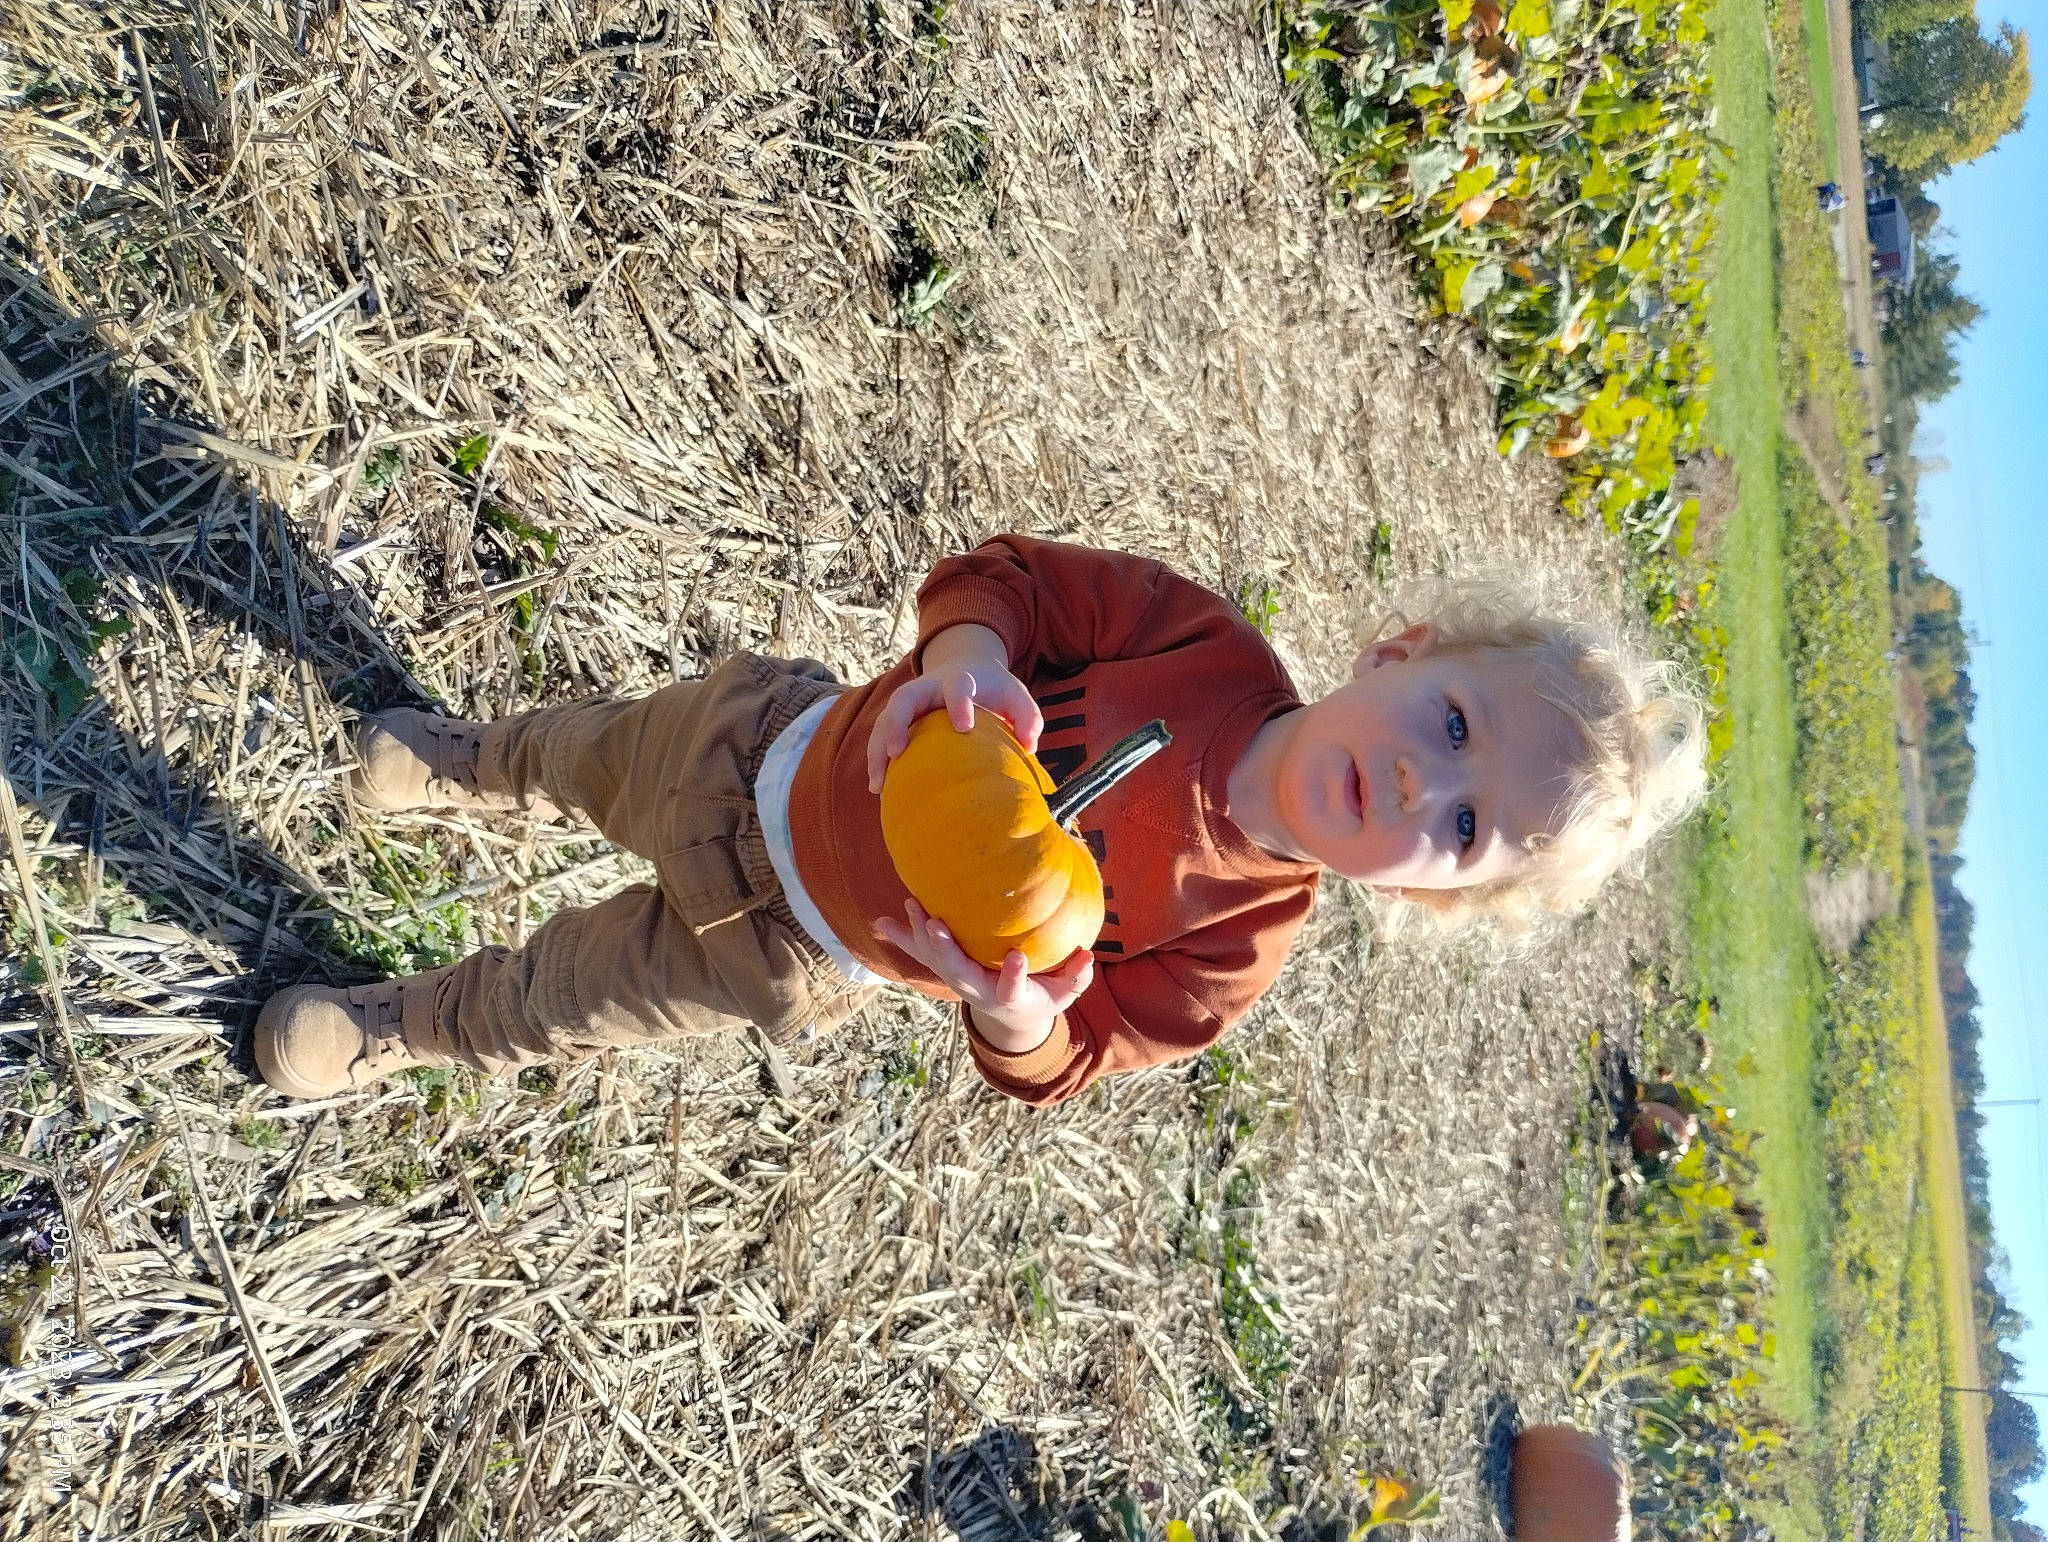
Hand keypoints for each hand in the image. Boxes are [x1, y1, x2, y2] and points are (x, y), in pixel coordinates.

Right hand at [866, 624, 1043, 793]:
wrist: (967, 668)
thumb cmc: (994, 690)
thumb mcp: (1016, 696)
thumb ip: (1028, 718)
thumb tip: (1028, 747)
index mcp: (960, 680)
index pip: (957, 686)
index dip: (959, 703)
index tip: (964, 728)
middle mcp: (927, 688)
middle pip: (903, 698)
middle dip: (896, 722)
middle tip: (896, 751)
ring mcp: (910, 702)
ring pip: (885, 720)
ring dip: (877, 749)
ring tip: (878, 784)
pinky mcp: (900, 717)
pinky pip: (881, 736)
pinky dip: (877, 760)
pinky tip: (879, 788)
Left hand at [873, 898, 1093, 1051]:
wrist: (1011, 1018)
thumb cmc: (1041, 997)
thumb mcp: (1064, 994)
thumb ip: (1076, 976)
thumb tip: (1087, 954)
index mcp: (1009, 997)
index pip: (1011, 987)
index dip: (1013, 974)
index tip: (1018, 958)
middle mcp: (977, 989)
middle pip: (957, 973)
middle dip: (945, 950)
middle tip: (935, 924)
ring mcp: (958, 980)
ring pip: (935, 959)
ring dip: (919, 936)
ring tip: (909, 907)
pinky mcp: (946, 969)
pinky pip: (922, 953)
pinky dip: (902, 937)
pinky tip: (882, 920)